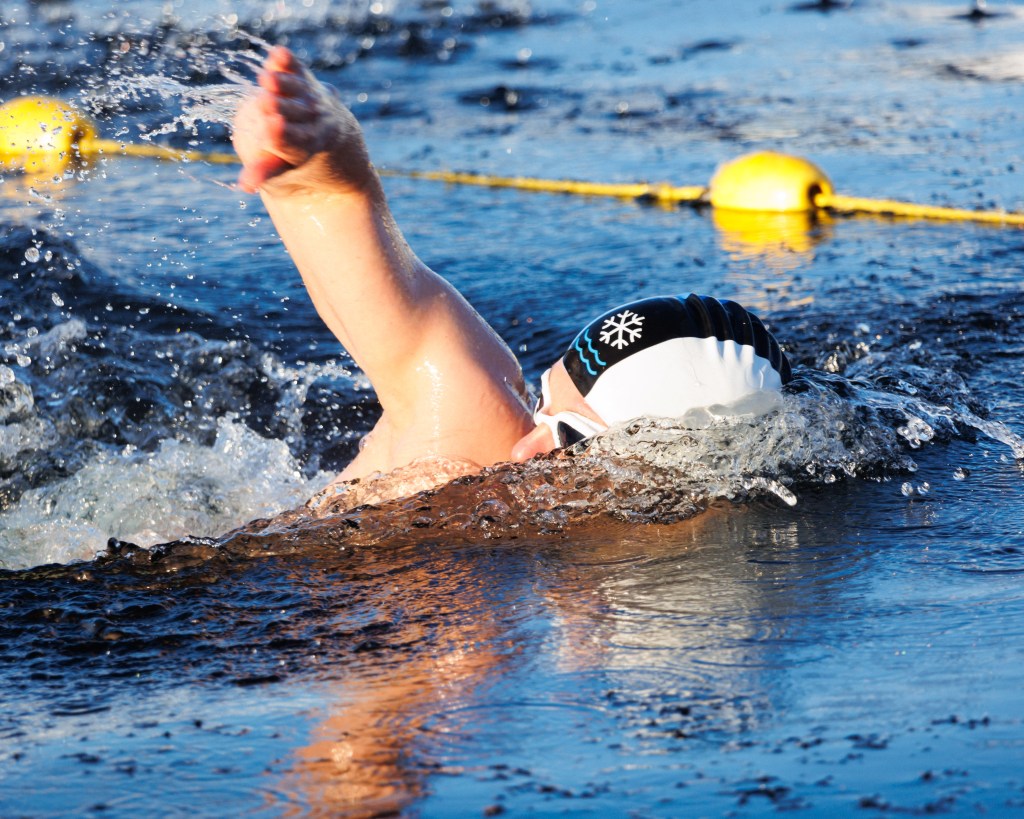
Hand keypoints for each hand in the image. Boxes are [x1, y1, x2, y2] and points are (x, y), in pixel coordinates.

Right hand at [232, 47, 372, 195]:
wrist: (338, 141)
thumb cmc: (301, 159)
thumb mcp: (285, 170)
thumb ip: (265, 173)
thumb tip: (244, 186)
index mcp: (308, 148)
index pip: (294, 142)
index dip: (283, 136)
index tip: (273, 130)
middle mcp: (315, 123)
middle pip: (295, 115)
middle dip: (281, 108)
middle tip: (267, 103)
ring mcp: (314, 100)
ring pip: (297, 91)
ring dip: (283, 84)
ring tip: (267, 79)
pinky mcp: (308, 80)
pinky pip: (298, 70)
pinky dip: (288, 63)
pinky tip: (279, 54)